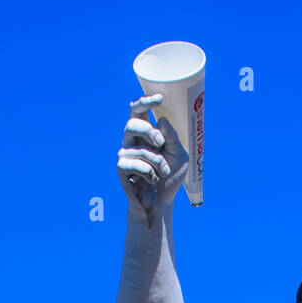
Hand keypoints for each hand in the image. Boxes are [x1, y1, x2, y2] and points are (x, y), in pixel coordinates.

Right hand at [117, 94, 188, 222]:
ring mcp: (126, 155)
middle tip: (160, 143)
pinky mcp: (122, 170)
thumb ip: (172, 138)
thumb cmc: (170, 178)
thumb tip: (161, 121)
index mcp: (145, 134)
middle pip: (132, 123)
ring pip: (137, 148)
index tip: (159, 98)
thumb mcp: (179, 156)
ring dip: (155, 161)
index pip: (138, 111)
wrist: (162, 203)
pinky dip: (147, 172)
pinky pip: (132, 164)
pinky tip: (151, 180)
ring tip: (162, 172)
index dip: (145, 101)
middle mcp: (133, 141)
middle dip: (148, 130)